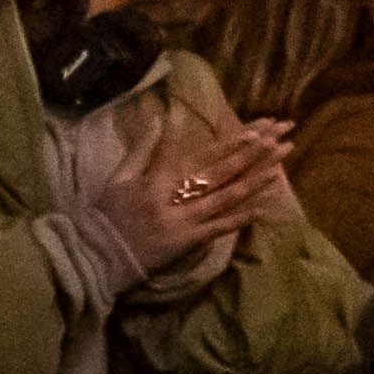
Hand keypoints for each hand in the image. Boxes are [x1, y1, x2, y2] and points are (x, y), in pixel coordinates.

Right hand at [109, 112, 292, 277]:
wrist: (91, 255)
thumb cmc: (104, 214)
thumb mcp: (119, 177)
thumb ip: (143, 148)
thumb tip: (161, 118)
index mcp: (158, 178)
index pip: (203, 156)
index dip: (232, 142)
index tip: (259, 128)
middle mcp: (174, 197)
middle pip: (222, 171)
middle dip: (255, 152)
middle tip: (283, 134)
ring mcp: (182, 222)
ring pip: (225, 197)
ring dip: (256, 180)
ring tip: (282, 163)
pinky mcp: (185, 244)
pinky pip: (217, 229)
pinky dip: (240, 218)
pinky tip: (264, 207)